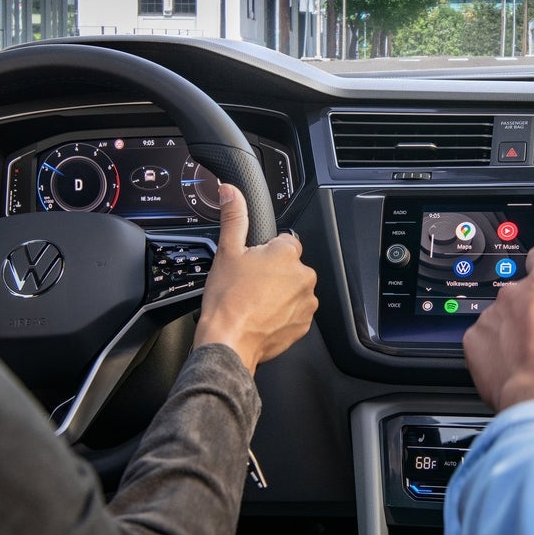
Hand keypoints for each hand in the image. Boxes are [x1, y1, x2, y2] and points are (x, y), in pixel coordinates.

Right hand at [194, 184, 317, 373]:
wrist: (228, 342)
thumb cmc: (227, 300)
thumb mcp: (227, 251)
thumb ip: (234, 217)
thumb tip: (231, 192)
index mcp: (287, 254)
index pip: (284, 242)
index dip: (265, 252)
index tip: (252, 264)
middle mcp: (303, 276)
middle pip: (290, 267)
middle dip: (273, 273)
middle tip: (249, 284)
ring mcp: (307, 302)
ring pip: (293, 290)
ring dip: (279, 293)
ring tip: (254, 302)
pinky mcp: (304, 324)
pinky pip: (295, 312)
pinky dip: (282, 314)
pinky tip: (262, 317)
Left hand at [462, 246, 533, 411]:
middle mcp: (512, 295)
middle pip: (517, 295)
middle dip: (524, 312)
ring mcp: (489, 315)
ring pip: (498, 319)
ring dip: (506, 332)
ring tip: (521, 358)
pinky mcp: (472, 337)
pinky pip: (481, 338)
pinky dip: (489, 349)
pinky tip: (505, 365)